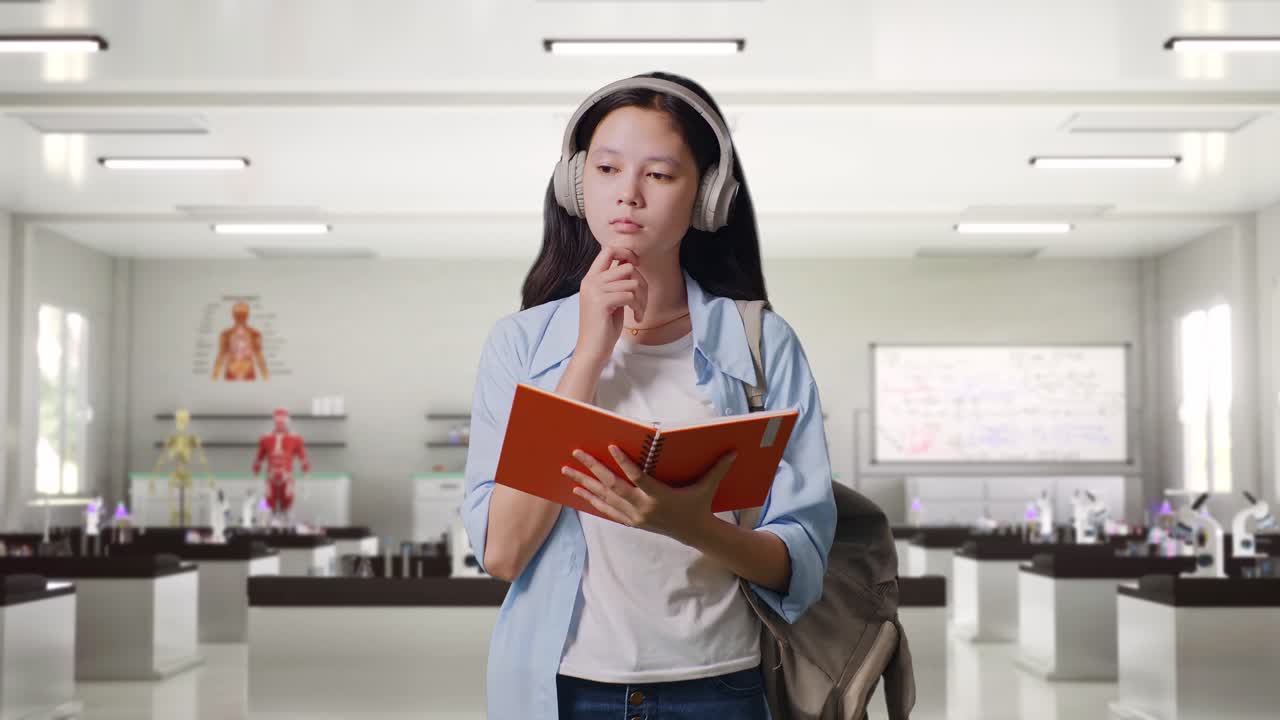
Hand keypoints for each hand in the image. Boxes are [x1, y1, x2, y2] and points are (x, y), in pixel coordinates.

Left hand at [563, 445, 736, 544]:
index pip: (637, 477)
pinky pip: (605, 510)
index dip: (623, 462)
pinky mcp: (630, 521)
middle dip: (593, 469)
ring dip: (585, 483)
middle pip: (613, 486)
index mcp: (659, 497)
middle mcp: (643, 508)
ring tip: (567, 470)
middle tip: (577, 453)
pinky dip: (591, 500)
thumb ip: (718, 468)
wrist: (693, 533)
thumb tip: (733, 450)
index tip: (609, 446)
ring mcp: (634, 516)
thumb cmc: (699, 504)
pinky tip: (577, 491)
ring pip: (604, 498)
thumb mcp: (708, 487)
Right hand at [575, 246, 648, 363]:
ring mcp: (594, 290)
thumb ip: (616, 281)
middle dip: (641, 284)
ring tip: (639, 312)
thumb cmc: (604, 326)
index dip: (627, 253)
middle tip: (641, 302)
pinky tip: (636, 318)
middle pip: (627, 267)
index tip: (637, 267)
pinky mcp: (601, 302)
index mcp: (590, 278)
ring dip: (642, 299)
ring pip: (632, 282)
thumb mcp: (610, 299)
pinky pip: (630, 295)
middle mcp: (590, 281)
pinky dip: (638, 307)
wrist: (592, 349)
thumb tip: (632, 264)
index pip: (608, 250)